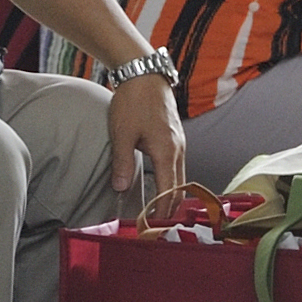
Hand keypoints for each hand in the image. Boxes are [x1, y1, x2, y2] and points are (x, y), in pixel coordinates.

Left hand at [101, 77, 185, 214]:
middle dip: (169, 209)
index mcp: (167, 151)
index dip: (161, 211)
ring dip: (171, 196)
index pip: (168, 191)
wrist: (144, 74)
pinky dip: (172, 182)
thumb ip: (122, 163)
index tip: (152, 226)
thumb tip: (120, 189)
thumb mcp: (122, 133)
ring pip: (180, 177)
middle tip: (157, 227)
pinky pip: (178, 167)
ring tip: (159, 212)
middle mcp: (179, 150)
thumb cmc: (133, 101)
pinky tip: (162, 187)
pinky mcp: (175, 138)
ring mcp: (180, 143)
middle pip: (179, 188)